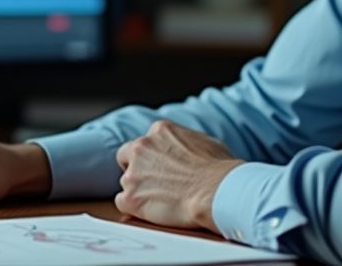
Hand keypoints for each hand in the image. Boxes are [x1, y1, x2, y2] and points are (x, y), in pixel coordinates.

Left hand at [114, 120, 242, 231]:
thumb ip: (184, 141)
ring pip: (126, 181)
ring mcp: (133, 173)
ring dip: (139, 190)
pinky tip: (151, 211)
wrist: (217, 191)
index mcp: (159, 130)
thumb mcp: (204, 141)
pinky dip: (134, 207)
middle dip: (137, 169)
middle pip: (126, 157)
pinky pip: (122, 202)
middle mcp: (141, 147)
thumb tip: (185, 148)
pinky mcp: (131, 197)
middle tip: (153, 183)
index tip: (160, 168)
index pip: (145, 141)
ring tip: (162, 201)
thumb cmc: (218, 169)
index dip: (152, 156)